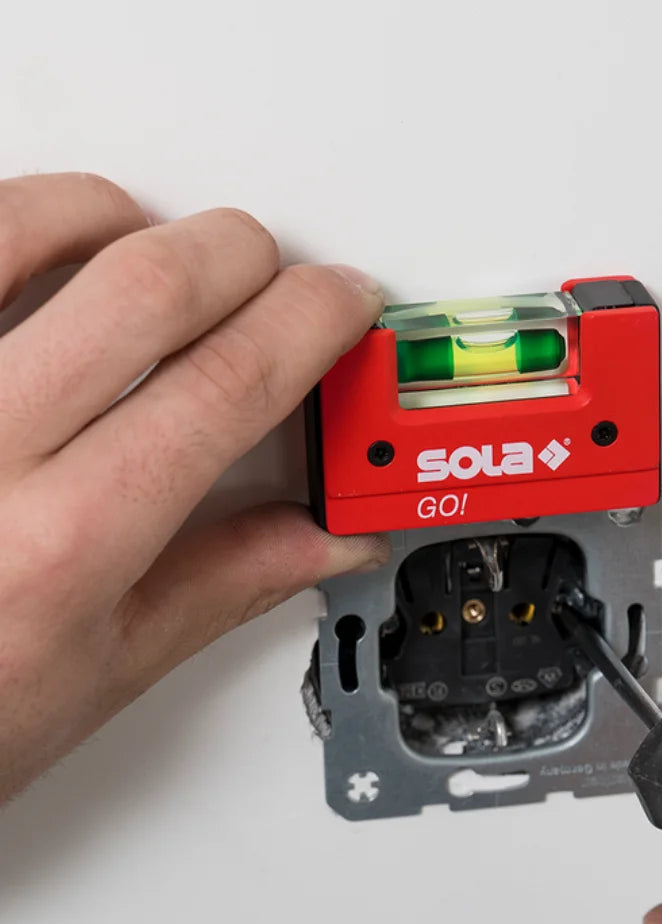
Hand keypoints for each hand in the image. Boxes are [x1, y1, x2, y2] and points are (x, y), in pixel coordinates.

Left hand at [0, 173, 385, 802]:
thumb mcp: (95, 676)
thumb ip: (219, 588)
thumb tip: (322, 541)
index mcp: (60, 547)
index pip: (226, 386)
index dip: (309, 325)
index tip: (338, 304)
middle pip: (147, 285)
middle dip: (240, 255)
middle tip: (267, 274)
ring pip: (28, 225)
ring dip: (122, 219)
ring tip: (151, 249)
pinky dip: (18, 223)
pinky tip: (43, 251)